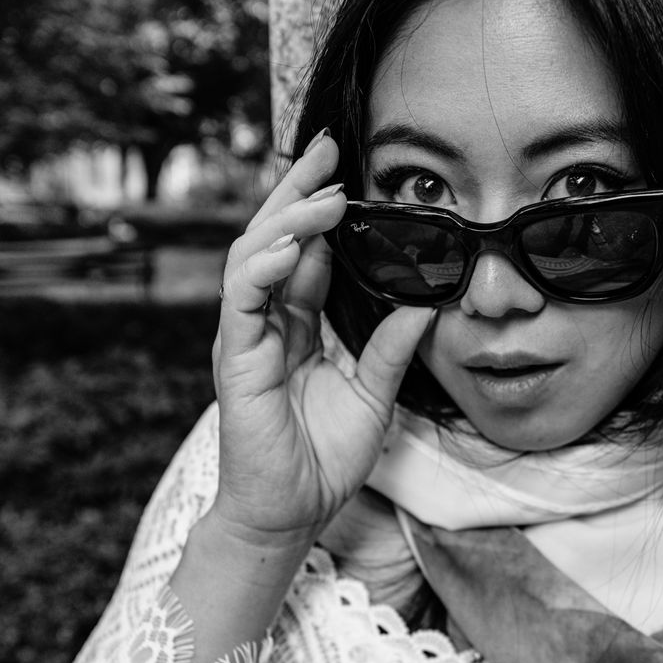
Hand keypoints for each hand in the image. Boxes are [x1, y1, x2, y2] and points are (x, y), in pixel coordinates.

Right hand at [204, 132, 434, 550]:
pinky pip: (242, 297)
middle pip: (274, 237)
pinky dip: (265, 264)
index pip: (305, 251)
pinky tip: (293, 242)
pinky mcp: (235, 358)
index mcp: (295, 326)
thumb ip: (391, 349)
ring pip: (255, 254)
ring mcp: (245, 337)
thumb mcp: (373, 396)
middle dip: (298, 189)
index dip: (322, 209)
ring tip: (327, 194)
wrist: (290, 515)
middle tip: (328, 148)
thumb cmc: (322, 461)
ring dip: (288, 218)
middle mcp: (265, 322)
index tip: (349, 169)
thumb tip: (427, 304)